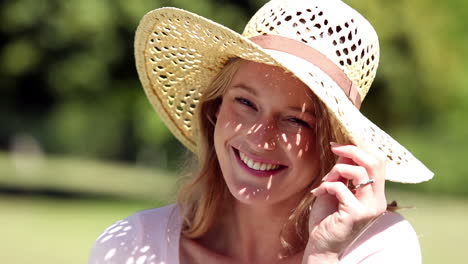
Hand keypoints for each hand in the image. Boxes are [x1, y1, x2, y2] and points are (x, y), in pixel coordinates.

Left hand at [303, 143, 386, 261]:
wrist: (321, 245)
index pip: (379, 162)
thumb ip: (343, 171)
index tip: (341, 140)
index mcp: (376, 194)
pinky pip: (341, 188)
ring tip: (325, 180)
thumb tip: (345, 149)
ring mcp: (369, 208)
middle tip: (334, 147)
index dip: (362, 146)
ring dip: (337, 170)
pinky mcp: (356, 214)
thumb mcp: (336, 189)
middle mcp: (378, 200)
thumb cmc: (327, 218)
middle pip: (375, 162)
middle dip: (352, 149)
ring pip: (360, 172)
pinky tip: (318, 193)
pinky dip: (327, 186)